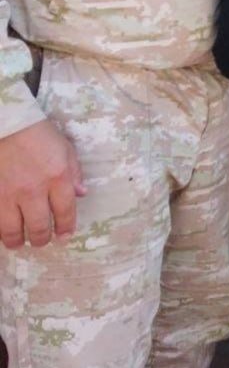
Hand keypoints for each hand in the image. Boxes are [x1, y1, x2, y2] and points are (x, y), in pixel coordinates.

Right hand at [0, 120, 85, 248]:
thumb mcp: (65, 149)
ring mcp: (8, 194)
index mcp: (57, 177)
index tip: (65, 235)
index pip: (65, 211)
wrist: (7, 125)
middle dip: (42, 239)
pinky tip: (4, 230)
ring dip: (17, 240)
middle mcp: (34, 189)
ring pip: (12, 230)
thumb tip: (81, 194)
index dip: (66, 227)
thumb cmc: (38, 134)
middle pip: (39, 226)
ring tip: (20, 242)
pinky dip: (0, 229)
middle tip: (42, 241)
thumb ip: (74, 173)